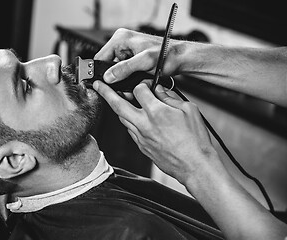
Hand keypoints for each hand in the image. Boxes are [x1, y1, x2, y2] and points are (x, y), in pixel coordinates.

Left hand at [93, 80, 218, 184]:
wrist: (194, 165)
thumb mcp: (189, 110)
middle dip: (105, 92)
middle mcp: (144, 124)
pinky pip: (129, 130)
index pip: (139, 90)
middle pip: (118, 105)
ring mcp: (140, 137)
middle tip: (98, 85)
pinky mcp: (141, 147)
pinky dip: (128, 122)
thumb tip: (159, 91)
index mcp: (156, 112)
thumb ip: (170, 98)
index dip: (142, 85)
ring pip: (121, 118)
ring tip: (114, 100)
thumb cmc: (195, 140)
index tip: (146, 85)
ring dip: (116, 108)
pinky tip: (133, 118)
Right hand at [95, 28, 162, 83]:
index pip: (100, 57)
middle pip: (107, 65)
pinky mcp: (132, 59)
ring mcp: (127, 52)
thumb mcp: (144, 62)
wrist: (179, 58)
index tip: (104, 84)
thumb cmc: (167, 55)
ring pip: (115, 71)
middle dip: (114, 78)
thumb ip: (124, 69)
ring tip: (135, 81)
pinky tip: (138, 80)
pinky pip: (123, 72)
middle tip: (124, 86)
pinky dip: (129, 79)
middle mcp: (122, 43)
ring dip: (123, 80)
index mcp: (121, 39)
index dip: (101, 72)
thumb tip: (108, 77)